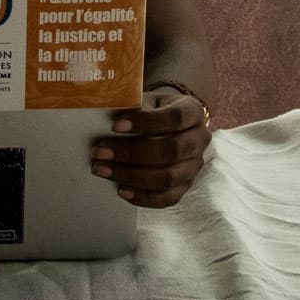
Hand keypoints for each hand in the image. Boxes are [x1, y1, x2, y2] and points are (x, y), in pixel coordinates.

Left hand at [89, 85, 210, 208]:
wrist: (171, 124)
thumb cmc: (155, 109)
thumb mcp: (148, 100)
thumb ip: (135, 107)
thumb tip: (109, 118)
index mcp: (193, 111)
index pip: (174, 118)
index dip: (145, 122)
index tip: (114, 125)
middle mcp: (199, 139)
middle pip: (171, 151)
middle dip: (131, 153)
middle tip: (99, 152)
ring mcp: (195, 166)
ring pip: (168, 177)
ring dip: (131, 176)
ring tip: (103, 170)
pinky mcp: (186, 186)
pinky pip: (167, 198)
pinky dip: (143, 197)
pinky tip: (121, 189)